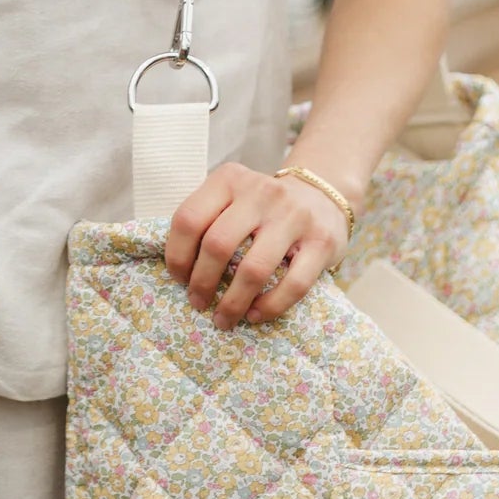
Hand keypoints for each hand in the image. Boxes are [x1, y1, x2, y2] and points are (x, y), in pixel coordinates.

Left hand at [164, 163, 349, 328]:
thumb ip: (205, 219)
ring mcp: (294, 216)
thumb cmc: (262, 206)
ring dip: (233, 302)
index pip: (188, 219)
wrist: (321, 194)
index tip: (179, 279)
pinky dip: (270, 306)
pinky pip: (294, 284)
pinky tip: (255, 315)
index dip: (177, 256)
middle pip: (217, 245)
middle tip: (198, 302)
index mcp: (229, 179)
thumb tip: (178, 270)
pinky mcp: (322, 242)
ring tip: (223, 319)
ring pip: (254, 269)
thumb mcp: (231, 196)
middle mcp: (261, 192)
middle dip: (202, 283)